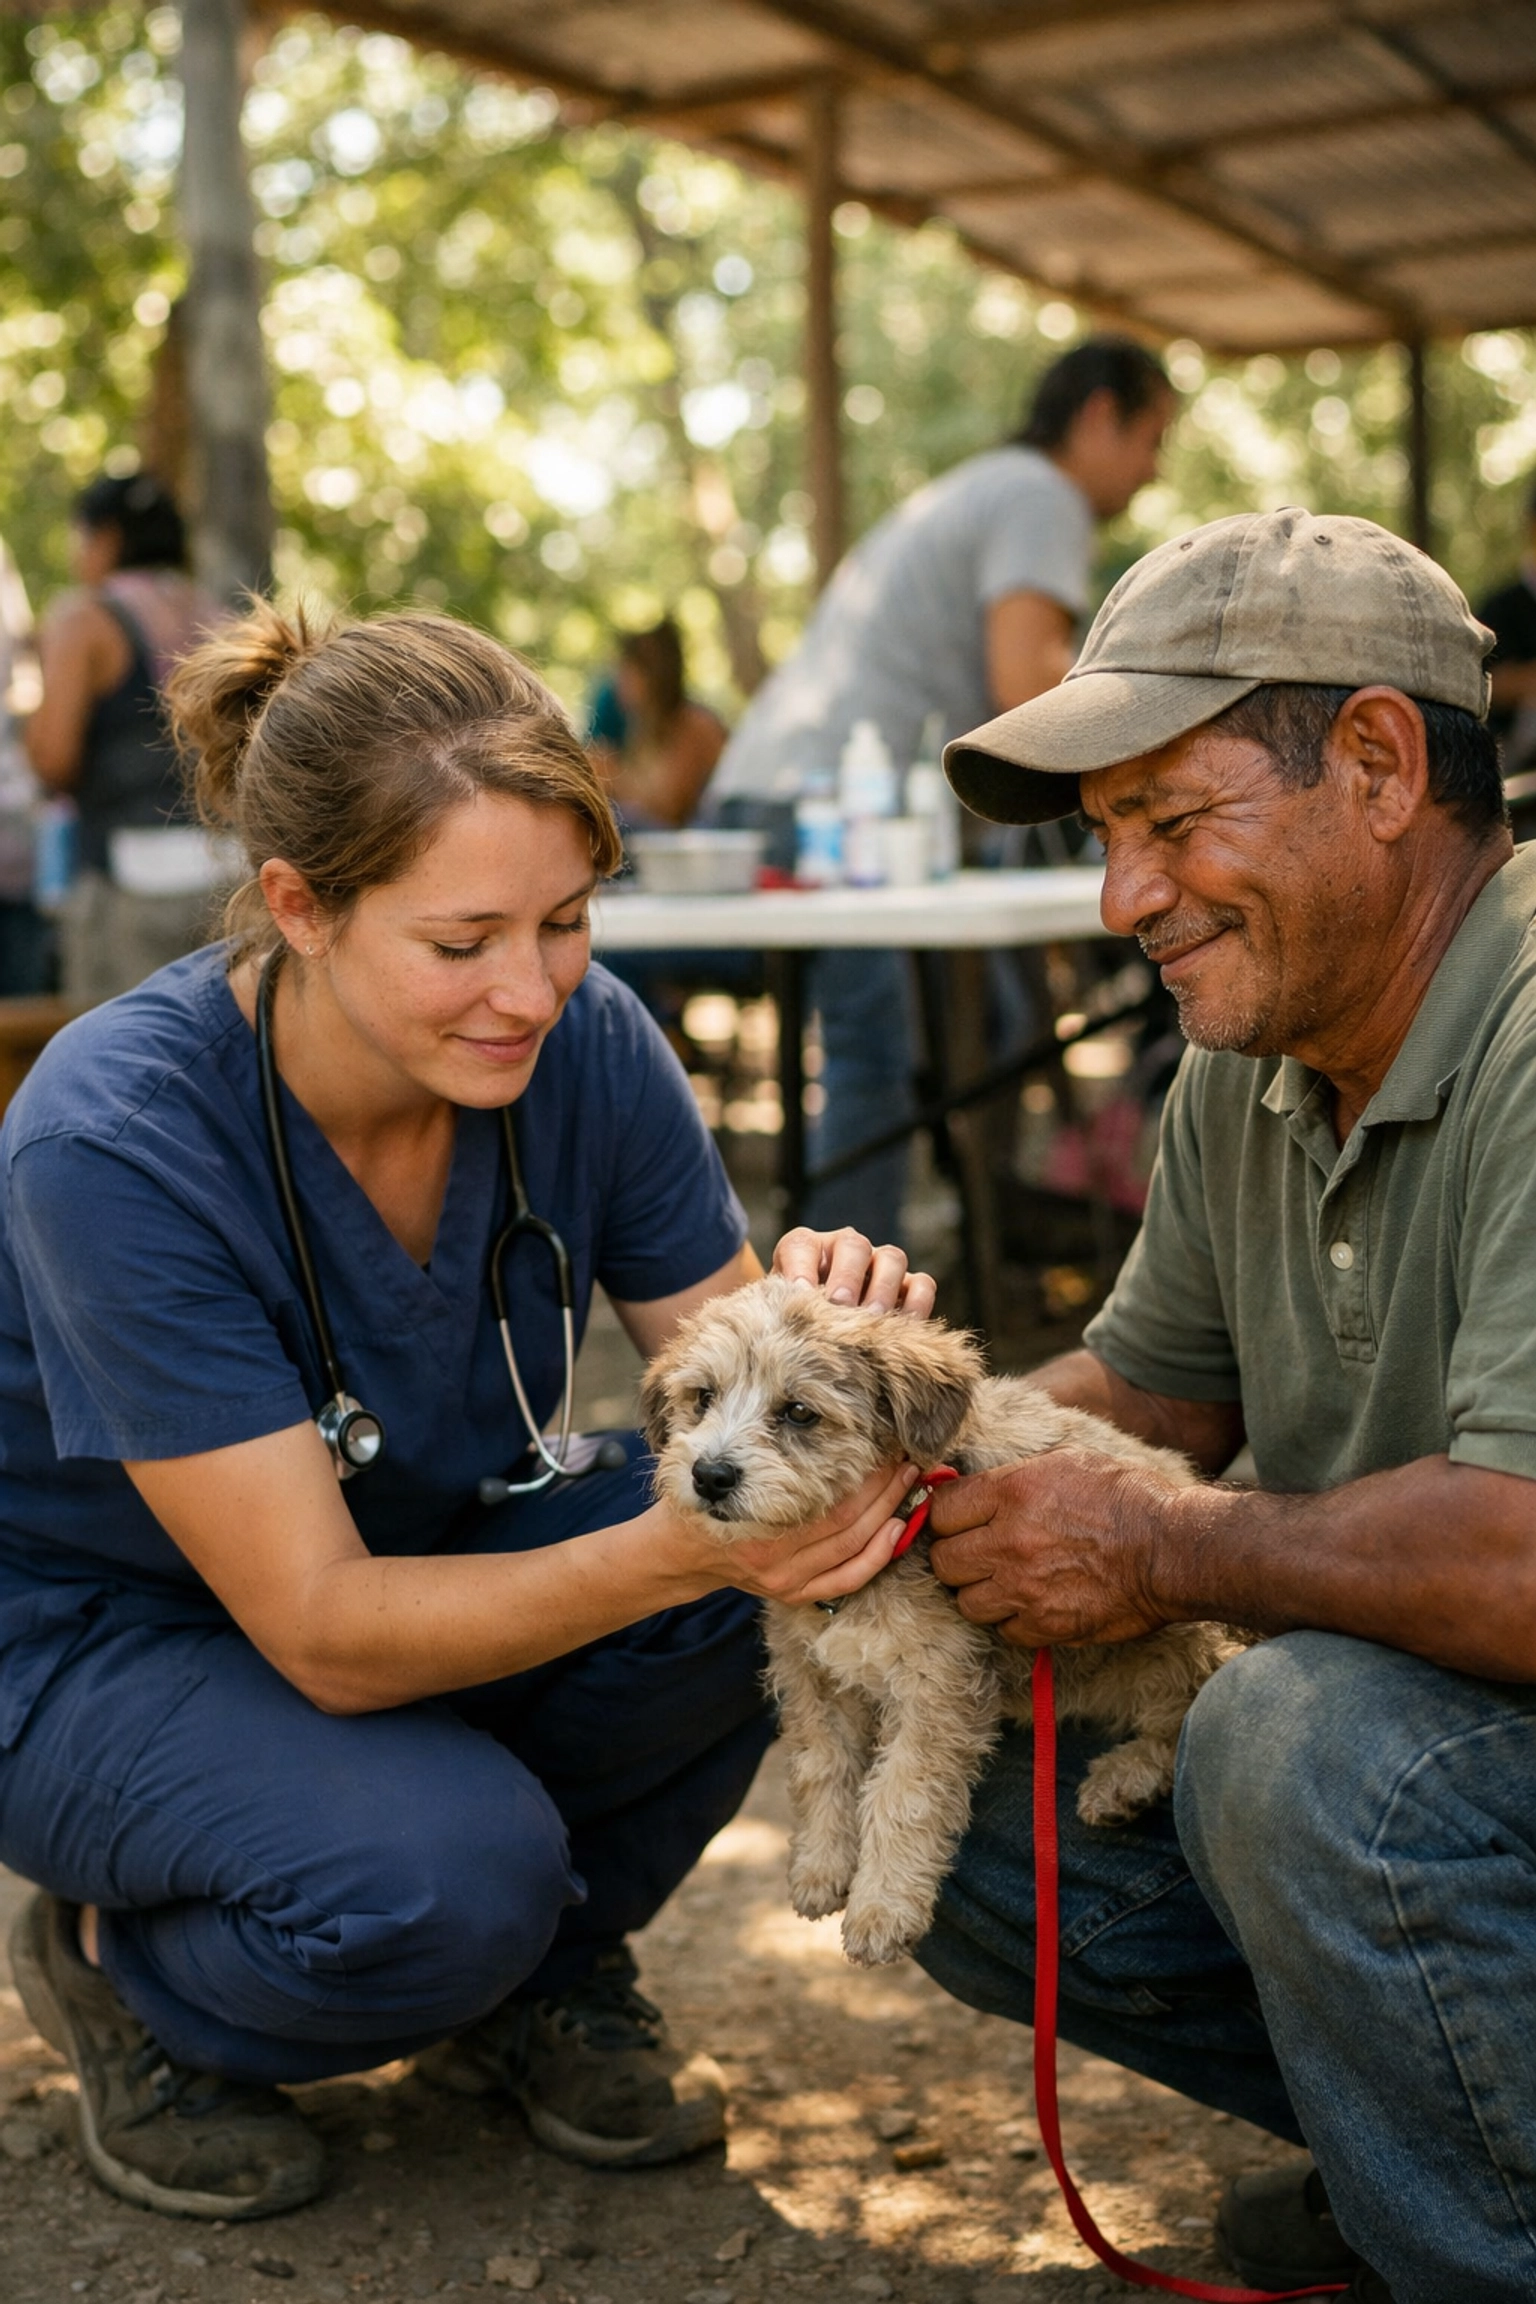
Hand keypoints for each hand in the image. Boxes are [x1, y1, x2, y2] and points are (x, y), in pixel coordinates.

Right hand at [671, 1460, 919, 1609]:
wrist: (680, 1550)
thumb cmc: (699, 1494)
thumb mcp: (709, 1463)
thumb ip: (740, 1441)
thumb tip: (780, 1396)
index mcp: (755, 1528)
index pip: (831, 1504)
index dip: (867, 1476)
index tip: (888, 1445)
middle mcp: (774, 1560)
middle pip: (849, 1525)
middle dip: (886, 1490)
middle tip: (909, 1458)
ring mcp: (786, 1581)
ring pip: (854, 1549)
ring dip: (890, 1514)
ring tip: (910, 1484)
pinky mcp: (794, 1594)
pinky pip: (846, 1581)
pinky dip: (877, 1558)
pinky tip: (897, 1531)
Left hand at [771, 1225, 935, 1317]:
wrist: (822, 1338)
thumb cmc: (796, 1325)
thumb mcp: (782, 1317)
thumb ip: (782, 1314)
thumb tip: (788, 1331)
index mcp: (806, 1250)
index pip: (801, 1246)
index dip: (800, 1267)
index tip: (800, 1293)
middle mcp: (845, 1249)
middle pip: (853, 1245)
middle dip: (847, 1276)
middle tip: (840, 1305)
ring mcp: (880, 1265)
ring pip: (893, 1258)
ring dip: (882, 1289)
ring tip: (872, 1319)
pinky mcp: (908, 1287)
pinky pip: (922, 1285)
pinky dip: (916, 1304)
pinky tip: (901, 1330)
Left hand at [927, 1450, 1183, 1646]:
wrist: (1171, 1548)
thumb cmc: (1126, 1497)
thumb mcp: (1066, 1461)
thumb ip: (1014, 1477)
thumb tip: (979, 1488)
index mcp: (1011, 1493)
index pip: (939, 1510)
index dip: (945, 1515)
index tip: (957, 1520)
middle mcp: (1008, 1542)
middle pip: (942, 1560)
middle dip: (955, 1556)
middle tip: (977, 1553)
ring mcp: (1024, 1589)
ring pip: (965, 1602)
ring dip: (979, 1592)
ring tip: (1004, 1582)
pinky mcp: (1045, 1625)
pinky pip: (1004, 1630)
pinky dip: (1013, 1620)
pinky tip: (1033, 1603)